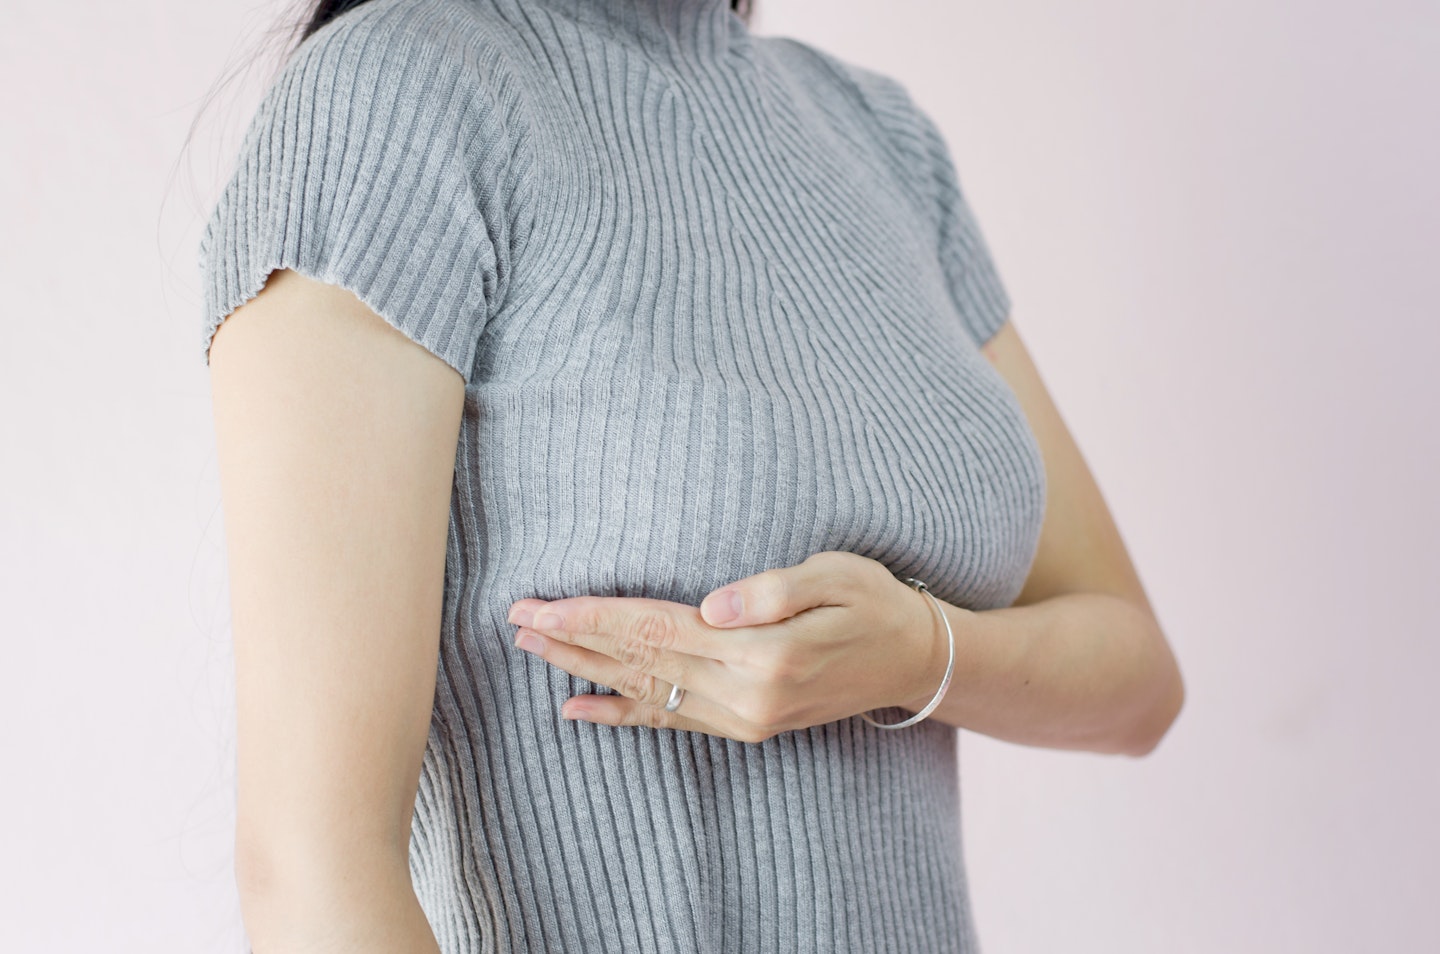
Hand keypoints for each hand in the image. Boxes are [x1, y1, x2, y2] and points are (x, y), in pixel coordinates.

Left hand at [505, 551, 956, 741]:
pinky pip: (670, 722)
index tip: (544, 604)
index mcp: (763, 652)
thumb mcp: (837, 576)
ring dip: (585, 671)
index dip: (597, 616)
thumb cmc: (875, 602)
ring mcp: (742, 718)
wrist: (913, 661)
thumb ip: (774, 591)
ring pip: (645, 691)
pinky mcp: (744, 725)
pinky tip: (578, 712)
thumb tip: (713, 606)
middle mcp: (745, 695)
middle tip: (517, 620)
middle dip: (575, 640)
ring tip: (534, 650)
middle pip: (639, 661)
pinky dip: (621, 716)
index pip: (657, 629)